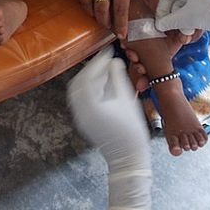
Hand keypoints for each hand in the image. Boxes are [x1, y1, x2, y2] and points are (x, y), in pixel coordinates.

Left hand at [68, 47, 151, 209]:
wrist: (128, 157)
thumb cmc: (131, 130)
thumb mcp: (126, 100)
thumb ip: (118, 78)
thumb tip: (114, 62)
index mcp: (90, 104)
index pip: (88, 76)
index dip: (98, 61)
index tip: (107, 52)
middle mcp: (80, 111)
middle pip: (78, 82)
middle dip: (91, 69)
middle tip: (105, 61)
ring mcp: (80, 117)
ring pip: (78, 91)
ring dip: (89, 79)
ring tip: (106, 72)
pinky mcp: (84, 122)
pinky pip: (81, 100)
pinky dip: (89, 89)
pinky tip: (104, 86)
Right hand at [71, 0, 141, 37]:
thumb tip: (142, 3)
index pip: (121, 8)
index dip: (121, 24)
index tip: (122, 35)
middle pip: (102, 9)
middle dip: (105, 23)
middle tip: (109, 28)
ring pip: (86, 2)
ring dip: (91, 12)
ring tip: (97, 16)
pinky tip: (86, 0)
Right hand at [155, 0, 209, 36]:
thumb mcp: (188, 19)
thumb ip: (170, 21)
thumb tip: (159, 24)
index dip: (161, 10)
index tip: (162, 25)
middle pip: (178, 1)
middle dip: (176, 19)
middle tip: (180, 32)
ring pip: (190, 6)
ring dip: (186, 21)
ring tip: (190, 33)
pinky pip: (200, 7)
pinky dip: (197, 18)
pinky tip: (200, 28)